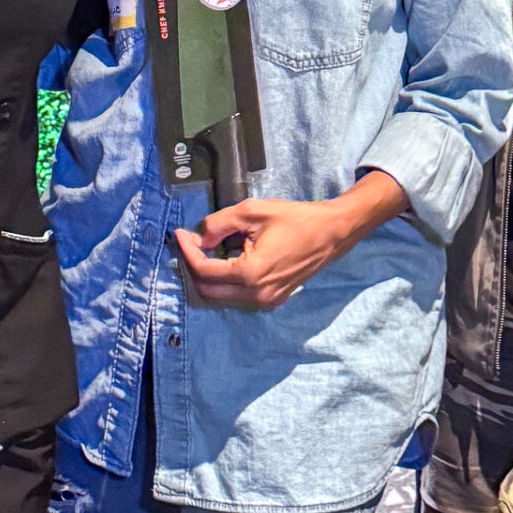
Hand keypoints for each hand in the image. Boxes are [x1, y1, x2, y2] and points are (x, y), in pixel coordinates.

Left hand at [173, 172, 407, 309]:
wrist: (332, 233)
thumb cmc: (296, 219)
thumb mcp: (252, 212)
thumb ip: (219, 223)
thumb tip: (200, 236)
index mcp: (250, 274)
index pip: (204, 271)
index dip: (187, 252)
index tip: (180, 234)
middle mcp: (256, 295)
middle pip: (208, 291)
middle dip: (194, 267)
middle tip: (191, 243)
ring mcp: (266, 301)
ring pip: (222, 297)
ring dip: (209, 275)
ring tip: (209, 248)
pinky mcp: (273, 299)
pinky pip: (238, 296)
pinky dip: (226, 281)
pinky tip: (228, 258)